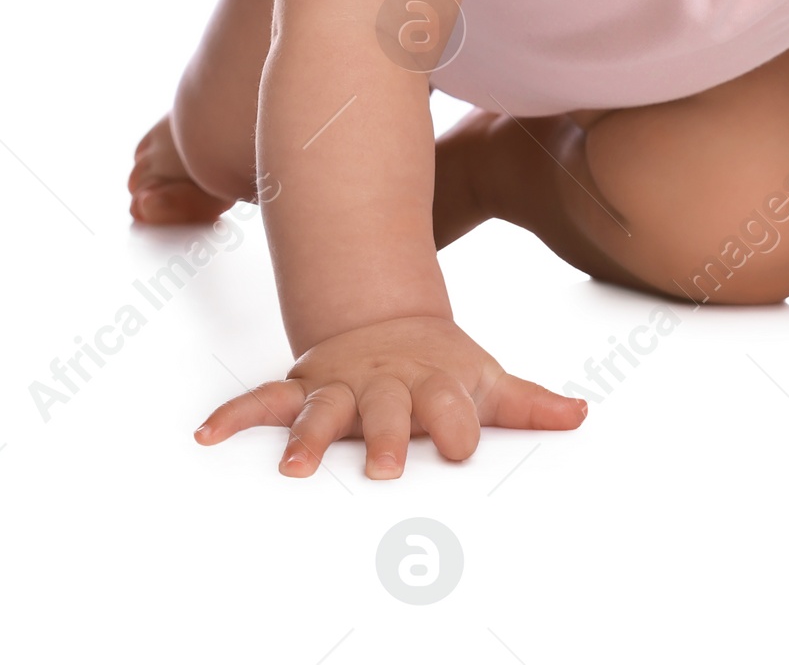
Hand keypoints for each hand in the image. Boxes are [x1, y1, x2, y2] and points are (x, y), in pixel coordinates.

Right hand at [194, 314, 587, 476]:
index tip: (461, 444)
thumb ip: (528, 403)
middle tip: (383, 467)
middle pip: (385, 411)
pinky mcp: (304, 384)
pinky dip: (235, 414)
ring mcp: (341, 384)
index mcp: (433, 384)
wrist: (390, 321)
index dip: (458, 423)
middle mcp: (385, 385)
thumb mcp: (487, 378)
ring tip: (294, 468)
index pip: (449, 406)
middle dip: (384, 437)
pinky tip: (207, 433)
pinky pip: (265, 399)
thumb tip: (580, 414)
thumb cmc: (442, 367)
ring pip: (321, 409)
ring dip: (308, 437)